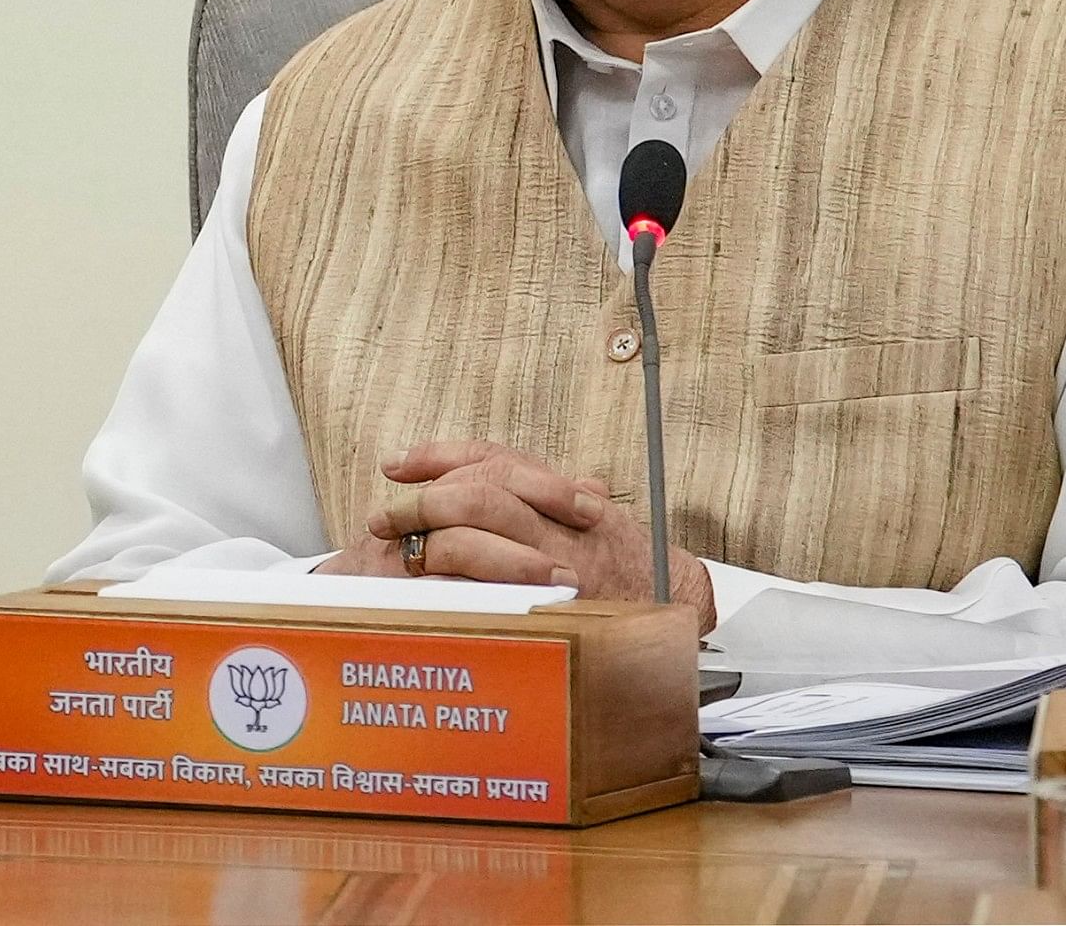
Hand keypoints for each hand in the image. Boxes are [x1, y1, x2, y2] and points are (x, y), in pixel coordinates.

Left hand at [359, 439, 714, 631]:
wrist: (681, 604)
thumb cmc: (629, 560)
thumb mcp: (585, 513)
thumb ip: (540, 491)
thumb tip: (476, 470)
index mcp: (562, 494)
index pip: (493, 459)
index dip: (440, 456)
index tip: (398, 464)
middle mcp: (560, 525)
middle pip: (478, 494)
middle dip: (423, 501)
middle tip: (384, 516)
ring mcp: (558, 567)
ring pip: (481, 539)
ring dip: (432, 543)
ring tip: (400, 554)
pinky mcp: (557, 609)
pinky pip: (494, 595)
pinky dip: (456, 592)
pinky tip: (427, 593)